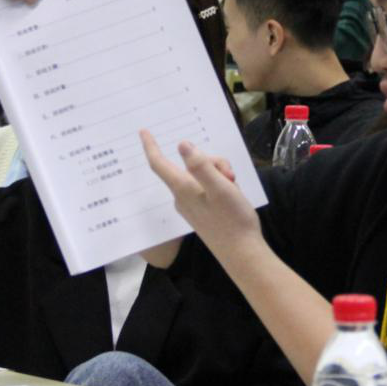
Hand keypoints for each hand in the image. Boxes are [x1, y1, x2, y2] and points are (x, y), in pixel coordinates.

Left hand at [140, 130, 256, 263]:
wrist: (242, 253)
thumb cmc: (233, 219)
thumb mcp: (220, 187)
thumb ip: (201, 165)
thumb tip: (182, 145)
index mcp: (183, 189)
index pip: (160, 164)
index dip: (151, 146)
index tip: (143, 132)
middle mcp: (182, 197)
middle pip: (190, 166)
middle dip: (211, 163)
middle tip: (231, 176)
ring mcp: (191, 206)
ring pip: (201, 176)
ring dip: (218, 175)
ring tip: (235, 188)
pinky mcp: (201, 212)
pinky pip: (205, 189)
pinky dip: (219, 186)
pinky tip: (233, 196)